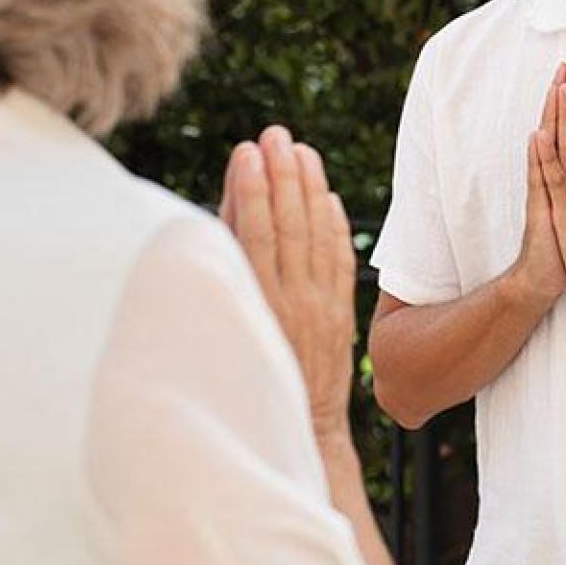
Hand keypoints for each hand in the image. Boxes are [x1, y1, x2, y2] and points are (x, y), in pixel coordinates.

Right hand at [221, 124, 357, 447]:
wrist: (295, 430)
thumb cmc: (243, 381)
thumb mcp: (229, 329)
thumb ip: (226, 272)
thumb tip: (224, 214)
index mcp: (256, 307)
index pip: (254, 235)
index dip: (251, 191)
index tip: (246, 152)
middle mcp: (292, 303)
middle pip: (289, 227)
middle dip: (282, 176)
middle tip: (276, 135)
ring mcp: (321, 308)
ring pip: (318, 238)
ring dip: (310, 189)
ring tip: (302, 150)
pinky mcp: (341, 314)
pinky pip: (340, 262)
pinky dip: (335, 227)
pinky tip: (327, 196)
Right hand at [508, 65, 565, 305]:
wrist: (545, 275)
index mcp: (565, 173)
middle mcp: (553, 176)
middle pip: (557, 129)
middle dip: (563, 97)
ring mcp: (545, 189)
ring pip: (547, 147)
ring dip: (551, 116)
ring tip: (555, 87)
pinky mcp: (541, 207)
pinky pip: (539, 179)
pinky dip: (539, 158)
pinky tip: (537, 137)